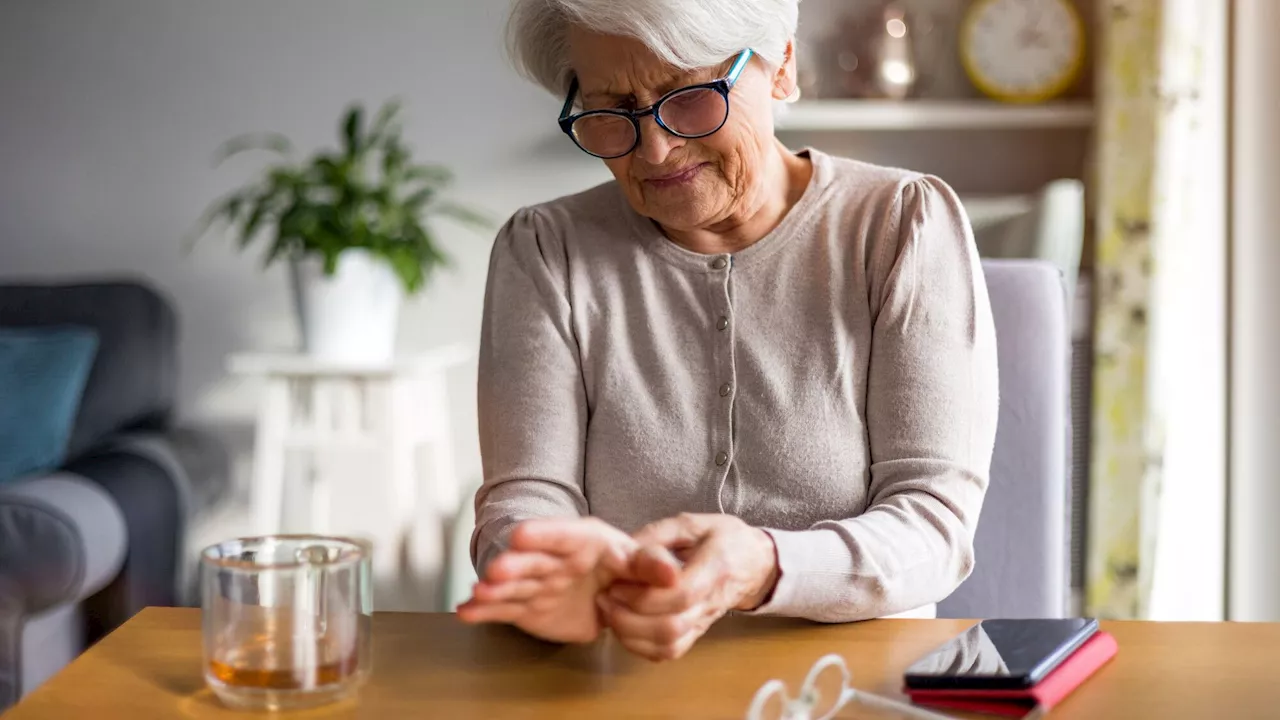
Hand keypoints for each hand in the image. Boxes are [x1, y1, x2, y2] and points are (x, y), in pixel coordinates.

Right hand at [457, 517, 652, 643]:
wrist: (607, 590)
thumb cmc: (622, 567)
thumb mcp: (639, 562)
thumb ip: (651, 566)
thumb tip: (671, 574)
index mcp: (583, 541)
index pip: (563, 535)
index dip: (543, 535)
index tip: (522, 534)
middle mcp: (554, 559)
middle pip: (532, 560)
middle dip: (513, 565)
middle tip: (496, 569)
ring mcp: (537, 583)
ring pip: (513, 584)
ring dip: (494, 588)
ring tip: (478, 592)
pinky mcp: (525, 607)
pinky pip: (503, 608)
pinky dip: (484, 610)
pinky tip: (465, 610)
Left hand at [598, 513, 778, 660]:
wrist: (753, 562)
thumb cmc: (723, 538)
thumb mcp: (693, 523)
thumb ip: (659, 535)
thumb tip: (624, 550)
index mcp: (716, 566)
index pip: (682, 593)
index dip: (645, 595)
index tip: (616, 583)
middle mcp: (711, 600)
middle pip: (672, 625)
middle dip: (630, 617)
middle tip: (606, 598)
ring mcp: (704, 621)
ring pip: (669, 645)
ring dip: (632, 634)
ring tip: (610, 612)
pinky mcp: (696, 633)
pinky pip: (670, 652)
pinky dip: (641, 647)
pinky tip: (625, 627)